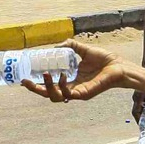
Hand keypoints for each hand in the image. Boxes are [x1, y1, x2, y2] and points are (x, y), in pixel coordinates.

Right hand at [21, 39, 144, 100]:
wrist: (119, 65)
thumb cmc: (104, 59)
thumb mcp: (84, 50)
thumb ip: (71, 46)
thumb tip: (56, 46)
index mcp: (69, 80)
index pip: (49, 86)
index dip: (36, 84)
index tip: (24, 78)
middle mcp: (71, 88)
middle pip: (48, 95)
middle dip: (36, 90)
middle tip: (26, 82)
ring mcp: (77, 93)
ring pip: (56, 97)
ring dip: (48, 88)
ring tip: (47, 74)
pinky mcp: (85, 94)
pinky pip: (70, 94)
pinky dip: (63, 85)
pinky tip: (63, 75)